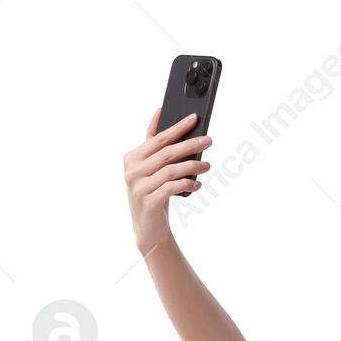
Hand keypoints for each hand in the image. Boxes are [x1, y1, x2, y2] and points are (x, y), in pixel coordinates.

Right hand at [125, 108, 211, 254]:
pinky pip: (171, 188)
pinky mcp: (148, 203)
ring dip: (192, 167)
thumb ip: (153, 143)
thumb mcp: (150, 167)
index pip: (158, 138)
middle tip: (208, 141)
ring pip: (170, 170)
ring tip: (207, 167)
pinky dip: (187, 184)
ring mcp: (138, 188)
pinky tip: (197, 185)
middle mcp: (132, 171)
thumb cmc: (152, 193)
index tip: (194, 118)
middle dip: (190, 145)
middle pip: (166, 153)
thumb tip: (159, 112)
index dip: (177, 128)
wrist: (147, 228)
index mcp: (132, 158)